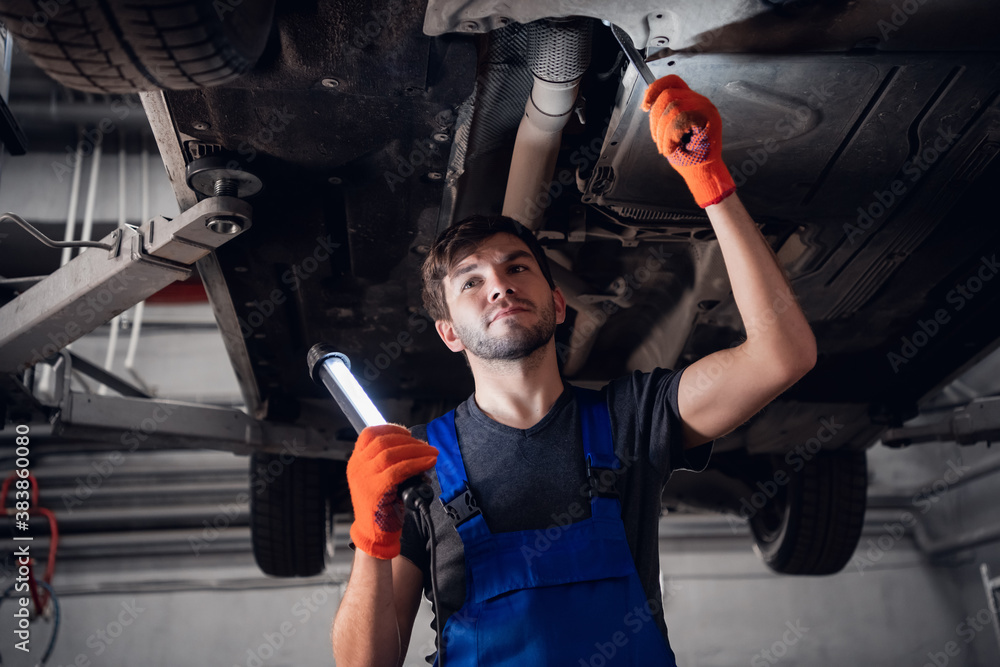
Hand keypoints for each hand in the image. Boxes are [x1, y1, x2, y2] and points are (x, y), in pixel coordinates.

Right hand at [346, 424, 438, 559]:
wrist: (374, 534)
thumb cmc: (383, 506)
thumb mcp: (382, 479)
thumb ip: (394, 463)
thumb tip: (419, 449)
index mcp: (356, 462)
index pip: (369, 434)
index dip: (391, 429)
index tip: (408, 433)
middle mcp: (357, 468)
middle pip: (383, 442)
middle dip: (409, 441)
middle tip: (426, 446)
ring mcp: (364, 478)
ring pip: (391, 453)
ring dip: (416, 450)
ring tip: (432, 453)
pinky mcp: (375, 490)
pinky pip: (398, 470)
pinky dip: (416, 463)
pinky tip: (429, 463)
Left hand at [642, 74, 735, 207]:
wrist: (701, 172)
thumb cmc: (686, 155)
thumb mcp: (668, 131)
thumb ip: (663, 114)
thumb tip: (648, 104)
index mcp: (690, 100)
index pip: (672, 81)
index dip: (655, 88)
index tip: (645, 106)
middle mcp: (699, 100)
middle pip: (667, 95)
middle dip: (655, 119)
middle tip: (658, 140)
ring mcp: (706, 107)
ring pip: (673, 108)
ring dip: (663, 132)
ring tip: (666, 147)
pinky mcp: (709, 117)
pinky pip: (681, 119)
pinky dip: (671, 136)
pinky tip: (673, 148)